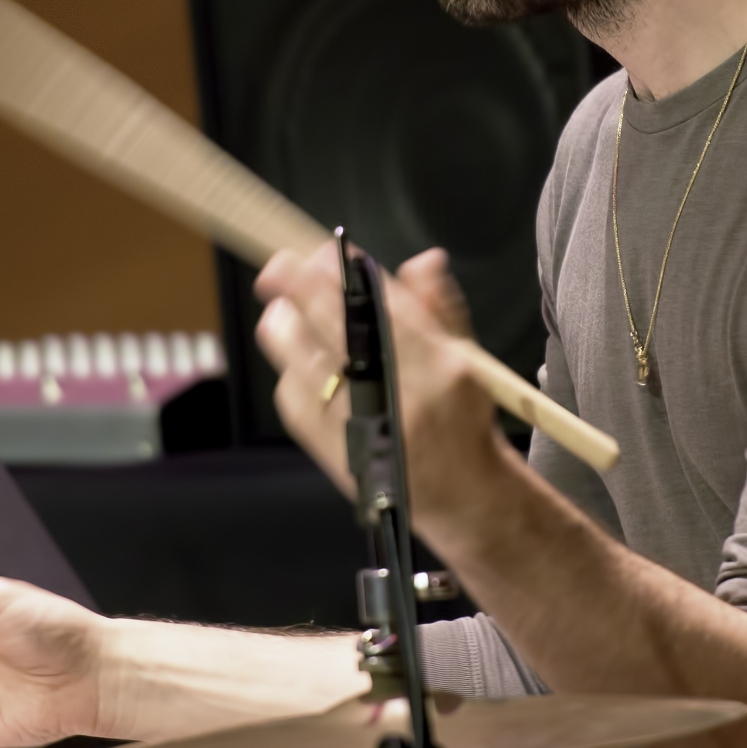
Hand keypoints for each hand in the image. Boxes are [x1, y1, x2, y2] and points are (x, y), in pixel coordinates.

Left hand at [253, 245, 517, 538]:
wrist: (456, 495)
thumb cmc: (461, 420)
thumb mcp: (468, 359)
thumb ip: (441, 307)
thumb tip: (424, 259)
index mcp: (435, 363)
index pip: (378, 303)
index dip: (341, 273)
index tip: (321, 252)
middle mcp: (394, 389)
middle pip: (332, 324)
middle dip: (299, 287)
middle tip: (279, 266)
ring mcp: (356, 416)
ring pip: (301, 356)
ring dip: (285, 324)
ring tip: (281, 309)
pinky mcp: (326, 440)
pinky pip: (292, 392)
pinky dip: (290, 368)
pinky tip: (297, 358)